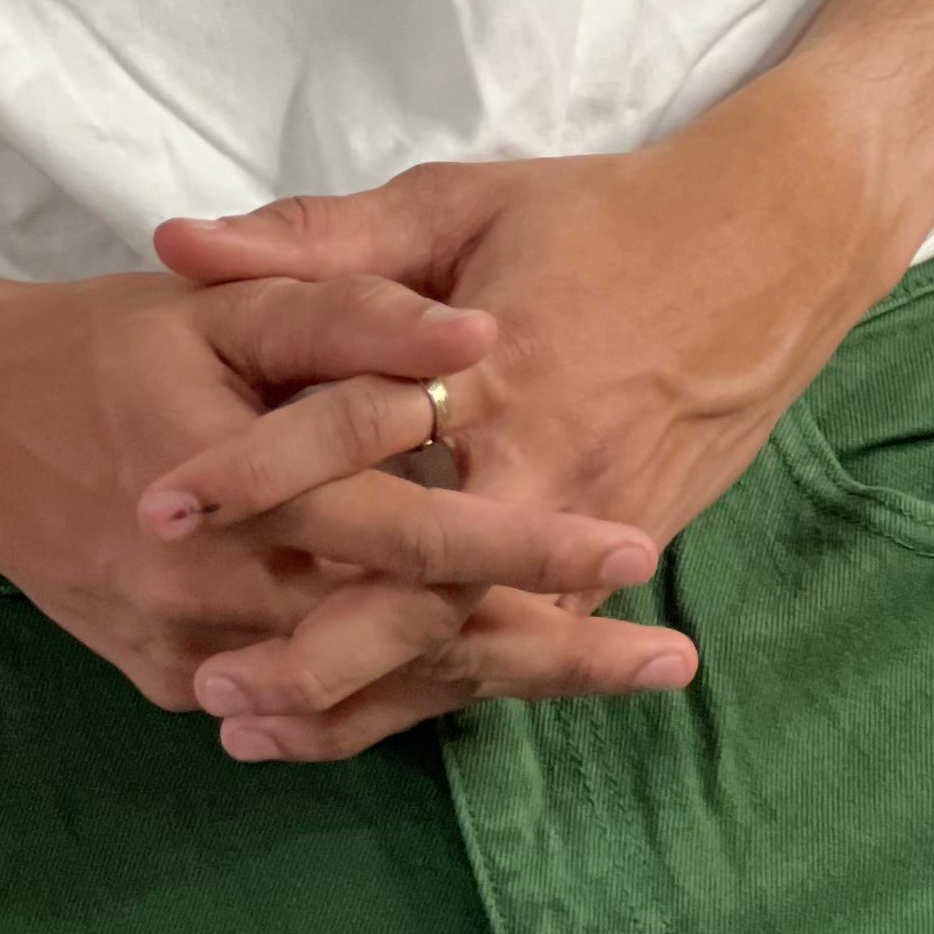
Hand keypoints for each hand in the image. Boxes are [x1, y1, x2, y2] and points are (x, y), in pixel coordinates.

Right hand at [0, 261, 672, 713]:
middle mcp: (226, 597)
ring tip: (618, 675)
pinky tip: (496, 682)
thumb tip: (472, 334)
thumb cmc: (96, 341)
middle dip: (554, 655)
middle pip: (422, 644)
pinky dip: (401, 693)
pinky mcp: (175, 680)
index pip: (421, 539)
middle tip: (674, 662)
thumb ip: (348, 312)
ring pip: (376, 689)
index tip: (638, 553)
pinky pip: (311, 703)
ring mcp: (197, 654)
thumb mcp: (224, 304)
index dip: (531, 550)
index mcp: (249, 494)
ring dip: (497, 684)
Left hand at [140, 81, 916, 759]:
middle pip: (427, 584)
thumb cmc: (607, 220)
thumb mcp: (464, 204)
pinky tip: (352, 724)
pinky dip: (439, 691)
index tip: (160, 505)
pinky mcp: (623, 559)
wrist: (773, 254)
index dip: (259, 467)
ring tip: (252, 729)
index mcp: (503, 365)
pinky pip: (523, 647)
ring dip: (367, 696)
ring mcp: (595, 525)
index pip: (362, 429)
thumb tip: (177, 241)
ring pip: (475, 642)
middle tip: (208, 682)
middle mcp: (552, 464)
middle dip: (317, 646)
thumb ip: (323, 236)